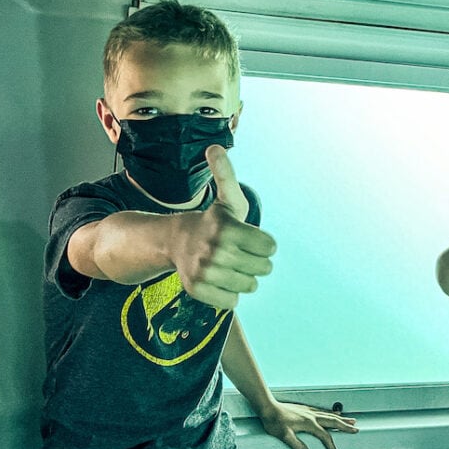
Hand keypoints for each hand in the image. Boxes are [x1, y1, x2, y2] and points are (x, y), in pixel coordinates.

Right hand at [169, 145, 276, 308]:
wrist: (178, 242)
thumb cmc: (214, 221)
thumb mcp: (227, 198)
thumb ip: (226, 174)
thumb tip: (214, 147)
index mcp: (227, 228)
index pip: (270, 247)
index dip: (265, 244)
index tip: (252, 238)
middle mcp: (214, 251)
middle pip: (263, 268)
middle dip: (257, 261)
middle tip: (240, 252)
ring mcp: (205, 272)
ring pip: (249, 286)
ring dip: (245, 278)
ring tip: (231, 265)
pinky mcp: (198, 291)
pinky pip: (232, 302)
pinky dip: (231, 294)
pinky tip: (221, 279)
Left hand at [260, 401, 358, 448]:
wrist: (268, 407)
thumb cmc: (275, 422)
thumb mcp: (284, 435)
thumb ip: (296, 444)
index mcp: (309, 423)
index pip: (325, 436)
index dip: (331, 446)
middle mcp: (312, 416)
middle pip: (333, 421)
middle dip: (345, 426)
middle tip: (356, 429)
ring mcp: (309, 411)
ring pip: (329, 415)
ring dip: (341, 418)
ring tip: (351, 420)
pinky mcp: (305, 409)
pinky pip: (323, 411)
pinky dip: (331, 413)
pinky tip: (333, 413)